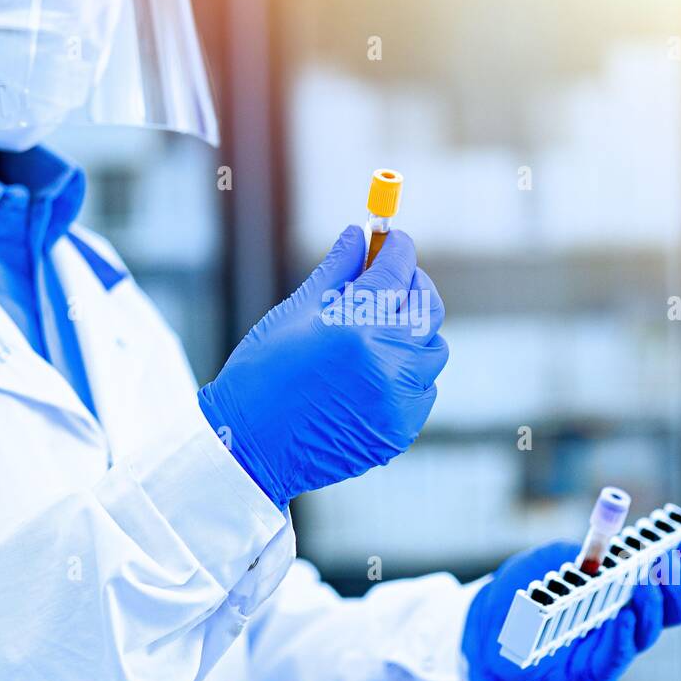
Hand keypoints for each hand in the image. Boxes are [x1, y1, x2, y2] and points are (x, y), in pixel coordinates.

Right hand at [198, 226, 447, 508]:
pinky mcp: (399, 429)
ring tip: (380, 332)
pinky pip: (424, 389)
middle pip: (427, 308)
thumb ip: (336, 271)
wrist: (248, 446)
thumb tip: (358, 235)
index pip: (397, 271)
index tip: (392, 240)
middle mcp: (385, 363)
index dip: (397, 248)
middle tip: (392, 280)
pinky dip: (409, 374)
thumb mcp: (294, 314)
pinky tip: (377, 372)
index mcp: (355, 327)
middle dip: (413, 285)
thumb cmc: (261, 374)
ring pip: (432, 350)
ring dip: (413, 333)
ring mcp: (397, 400)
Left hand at [462, 536, 680, 680]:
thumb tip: (616, 546)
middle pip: (674, 608)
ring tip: (644, 582)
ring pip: (646, 633)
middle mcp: (627, 617)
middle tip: (669, 559)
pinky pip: (614, 660)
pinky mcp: (587, 672)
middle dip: (679, 582)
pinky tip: (622, 617)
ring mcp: (610, 646)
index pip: (673, 578)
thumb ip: (587, 552)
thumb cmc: (528, 587)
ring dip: (651, 605)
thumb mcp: (557, 558)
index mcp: (627, 586)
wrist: (488, 622)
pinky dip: (622, 638)